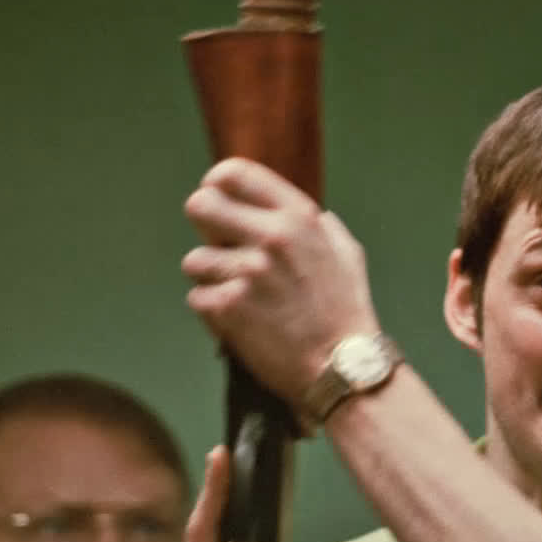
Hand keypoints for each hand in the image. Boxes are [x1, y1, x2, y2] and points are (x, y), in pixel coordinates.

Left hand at [182, 157, 380, 405]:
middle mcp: (271, 237)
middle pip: (200, 205)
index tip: (217, 197)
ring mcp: (248, 272)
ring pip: (194, 261)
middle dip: (204, 225)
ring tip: (240, 297)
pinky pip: (197, 298)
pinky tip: (240, 321)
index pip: (234, 173)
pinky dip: (213, 312)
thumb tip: (289, 211)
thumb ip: (315, 224)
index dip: (216, 183)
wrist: (341, 368)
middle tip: (218, 246)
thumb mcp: (345, 252)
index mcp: (298, 217)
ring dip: (211, 279)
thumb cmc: (346, 312)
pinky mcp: (229, 307)